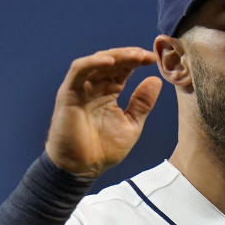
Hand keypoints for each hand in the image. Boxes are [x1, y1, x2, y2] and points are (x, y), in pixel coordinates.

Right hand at [44, 47, 162, 176]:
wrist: (82, 168)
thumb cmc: (104, 150)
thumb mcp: (132, 124)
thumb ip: (142, 103)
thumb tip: (156, 80)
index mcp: (109, 92)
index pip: (124, 69)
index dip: (138, 62)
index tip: (154, 60)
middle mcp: (94, 87)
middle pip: (112, 62)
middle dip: (130, 56)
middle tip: (147, 55)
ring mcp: (80, 88)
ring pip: (96, 62)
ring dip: (116, 56)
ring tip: (134, 56)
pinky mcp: (68, 93)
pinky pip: (79, 71)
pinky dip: (93, 63)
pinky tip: (111, 62)